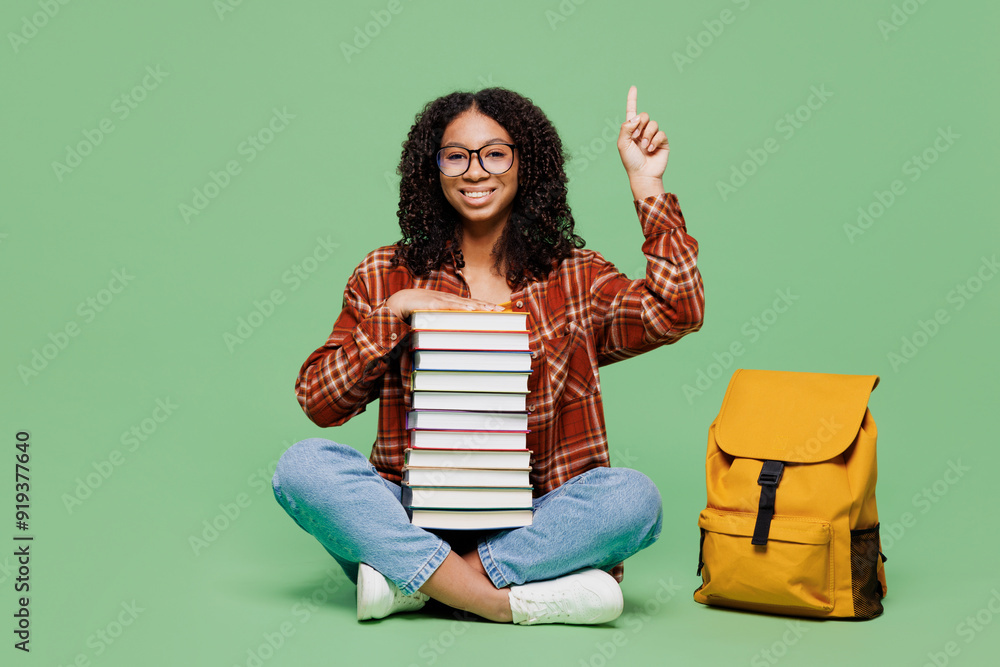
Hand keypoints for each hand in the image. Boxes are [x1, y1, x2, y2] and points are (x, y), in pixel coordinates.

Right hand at [385, 288, 504, 319]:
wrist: (398, 303)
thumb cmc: (415, 310)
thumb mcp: (433, 317)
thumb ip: (443, 322)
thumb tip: (454, 334)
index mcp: (449, 302)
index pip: (470, 304)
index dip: (484, 306)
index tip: (497, 311)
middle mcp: (448, 299)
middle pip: (472, 302)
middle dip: (487, 306)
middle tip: (501, 310)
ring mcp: (441, 300)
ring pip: (464, 303)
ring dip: (478, 306)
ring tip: (491, 310)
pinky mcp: (433, 303)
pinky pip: (449, 306)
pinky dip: (460, 307)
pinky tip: (470, 309)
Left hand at [617, 86, 667, 196]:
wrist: (642, 174)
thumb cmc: (630, 161)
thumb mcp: (622, 143)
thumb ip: (626, 127)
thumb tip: (638, 117)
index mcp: (631, 130)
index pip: (632, 111)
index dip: (632, 99)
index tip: (633, 87)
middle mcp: (642, 131)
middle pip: (644, 115)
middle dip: (640, 125)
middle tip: (636, 137)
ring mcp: (653, 136)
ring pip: (653, 124)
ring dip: (647, 135)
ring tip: (644, 147)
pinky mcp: (662, 141)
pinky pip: (661, 133)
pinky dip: (655, 141)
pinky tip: (651, 149)